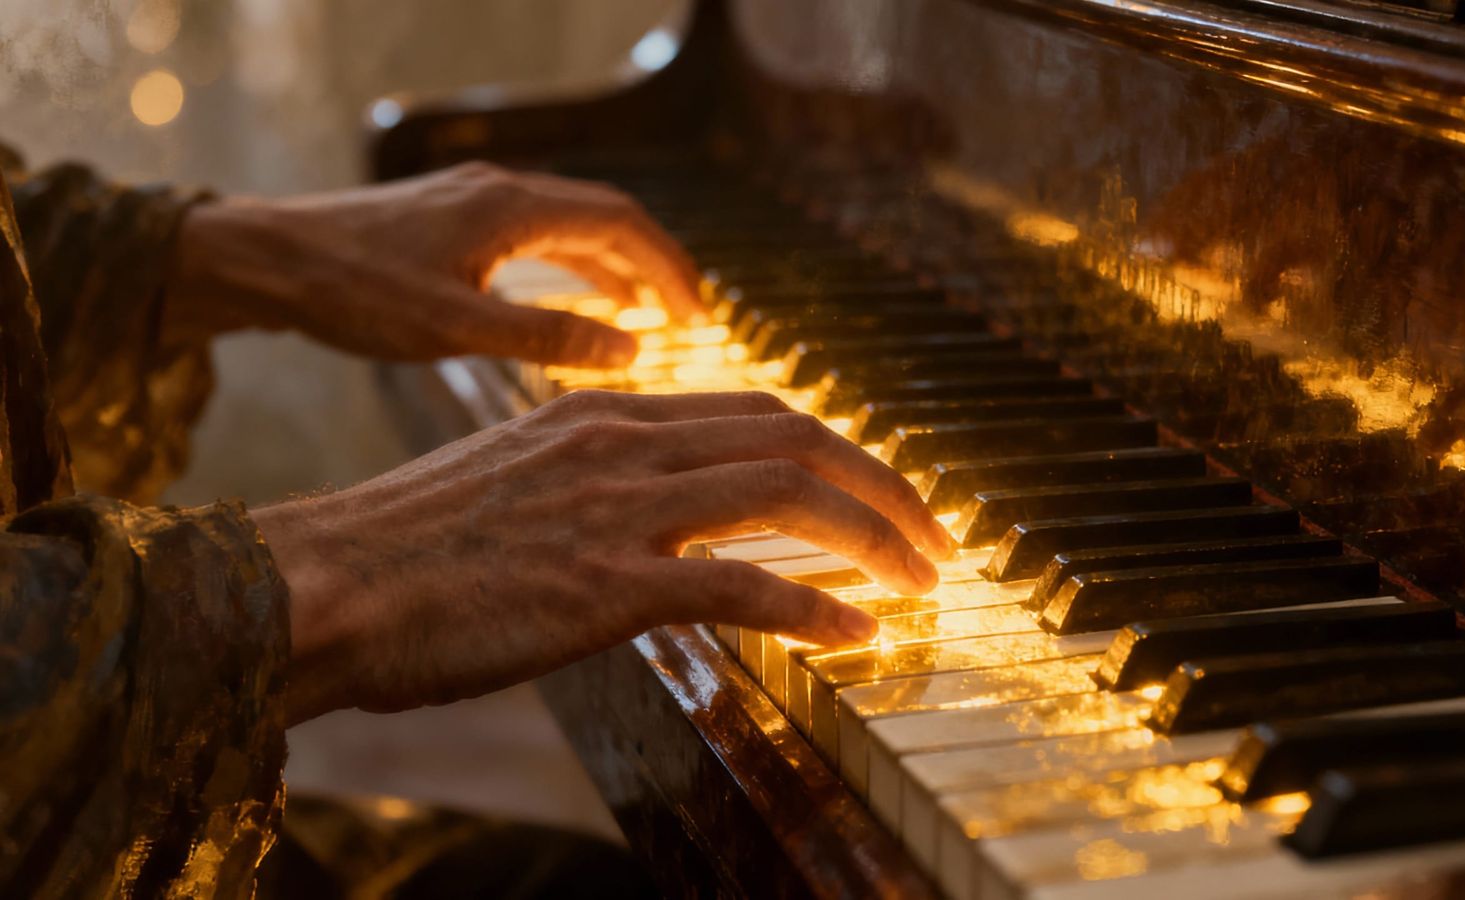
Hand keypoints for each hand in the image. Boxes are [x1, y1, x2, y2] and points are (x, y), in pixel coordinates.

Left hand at [166, 162, 701, 366]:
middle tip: (687, 317)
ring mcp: (475, 201)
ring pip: (570, 225)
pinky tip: (575, 298)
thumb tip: (627, 347)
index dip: (670, 268)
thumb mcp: (456, 327)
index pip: (622, 223)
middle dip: (653, 265)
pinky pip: (536, 234)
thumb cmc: (354, 292)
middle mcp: (500, 191)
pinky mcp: (453, 219)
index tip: (699, 315)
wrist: (267, 258)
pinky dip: (572, 265)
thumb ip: (547, 337)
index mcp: (511, 208)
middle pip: (605, 217)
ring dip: (614, 265)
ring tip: (647, 313)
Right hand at [252, 390, 955, 722]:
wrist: (320, 581)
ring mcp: (616, 510)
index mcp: (602, 416)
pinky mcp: (603, 585)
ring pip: (786, 496)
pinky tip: (856, 634)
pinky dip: (813, 609)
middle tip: (934, 532)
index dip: (836, 449)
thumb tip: (653, 519)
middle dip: (883, 484)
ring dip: (873, 537)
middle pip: (794, 437)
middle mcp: (621, 444)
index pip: (756, 410)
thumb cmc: (404, 547)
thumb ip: (590, 482)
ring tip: (922, 579)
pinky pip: (741, 587)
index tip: (877, 487)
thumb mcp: (510, 481)